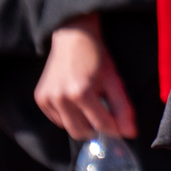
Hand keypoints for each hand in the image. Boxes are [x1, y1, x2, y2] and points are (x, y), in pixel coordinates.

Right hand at [35, 15, 135, 139]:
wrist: (74, 36)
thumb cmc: (97, 57)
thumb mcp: (114, 79)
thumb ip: (122, 107)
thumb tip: (130, 133)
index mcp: (81, 92)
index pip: (101, 125)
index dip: (114, 129)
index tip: (120, 128)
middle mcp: (61, 98)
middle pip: (82, 132)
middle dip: (96, 128)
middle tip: (103, 114)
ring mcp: (48, 99)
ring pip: (68, 128)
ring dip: (81, 122)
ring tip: (87, 102)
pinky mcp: (40, 98)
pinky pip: (57, 120)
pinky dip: (68, 117)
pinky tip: (74, 100)